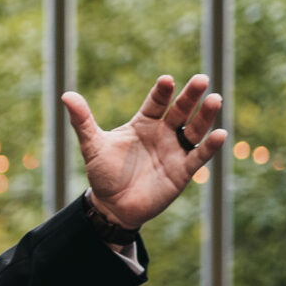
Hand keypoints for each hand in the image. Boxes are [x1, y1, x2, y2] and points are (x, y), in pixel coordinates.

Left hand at [62, 73, 228, 232]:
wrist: (112, 206)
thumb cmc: (103, 173)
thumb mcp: (92, 146)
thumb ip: (82, 121)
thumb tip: (65, 95)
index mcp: (143, 123)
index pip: (155, 103)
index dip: (162, 92)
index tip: (167, 80)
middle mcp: (163, 133)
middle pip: (180, 111)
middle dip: (190, 96)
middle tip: (201, 79)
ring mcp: (175, 151)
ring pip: (194, 130)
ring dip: (205, 116)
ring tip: (215, 99)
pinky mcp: (183, 171)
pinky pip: (199, 157)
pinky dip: (210, 146)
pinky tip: (220, 134)